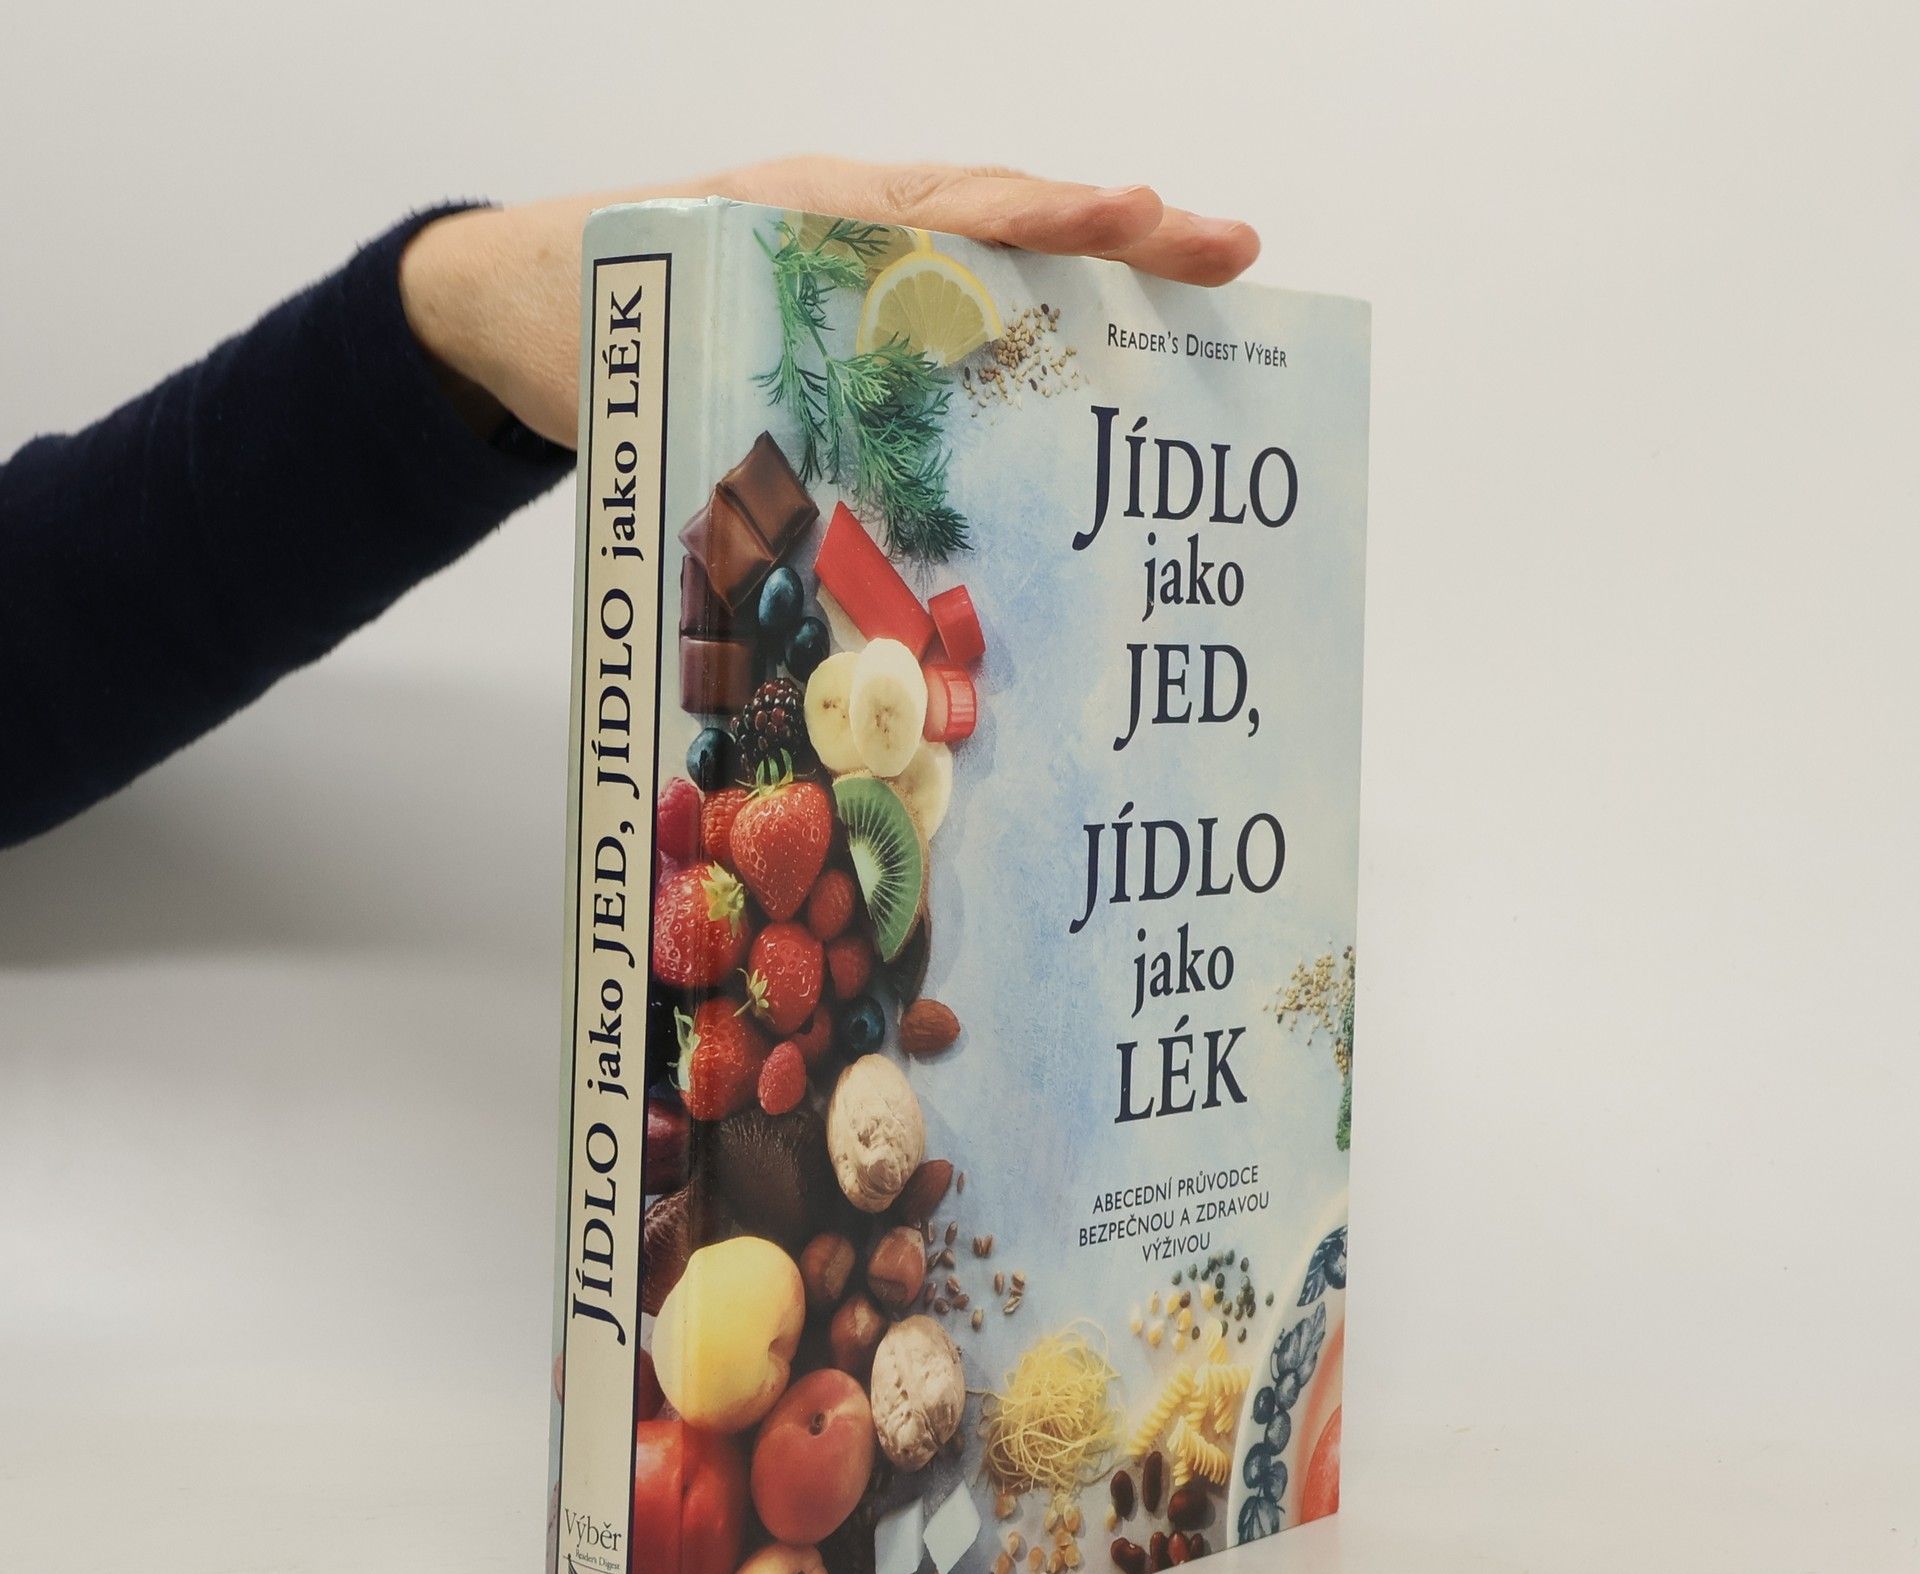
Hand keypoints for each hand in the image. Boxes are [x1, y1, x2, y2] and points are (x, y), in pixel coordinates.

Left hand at [399, 157, 1260, 448]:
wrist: (507, 305)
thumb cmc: (564, 322)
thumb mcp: (631, 359)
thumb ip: (705, 414)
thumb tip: (785, 523)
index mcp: (801, 218)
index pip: (945, 206)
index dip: (1043, 218)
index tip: (1136, 214)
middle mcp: (846, 229)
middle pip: (1000, 218)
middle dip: (1117, 235)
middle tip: (1230, 249)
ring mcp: (856, 263)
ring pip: (990, 257)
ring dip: (1092, 276)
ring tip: (1199, 287)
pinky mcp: (851, 305)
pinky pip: (951, 303)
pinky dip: (1027, 318)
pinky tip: (1093, 356)